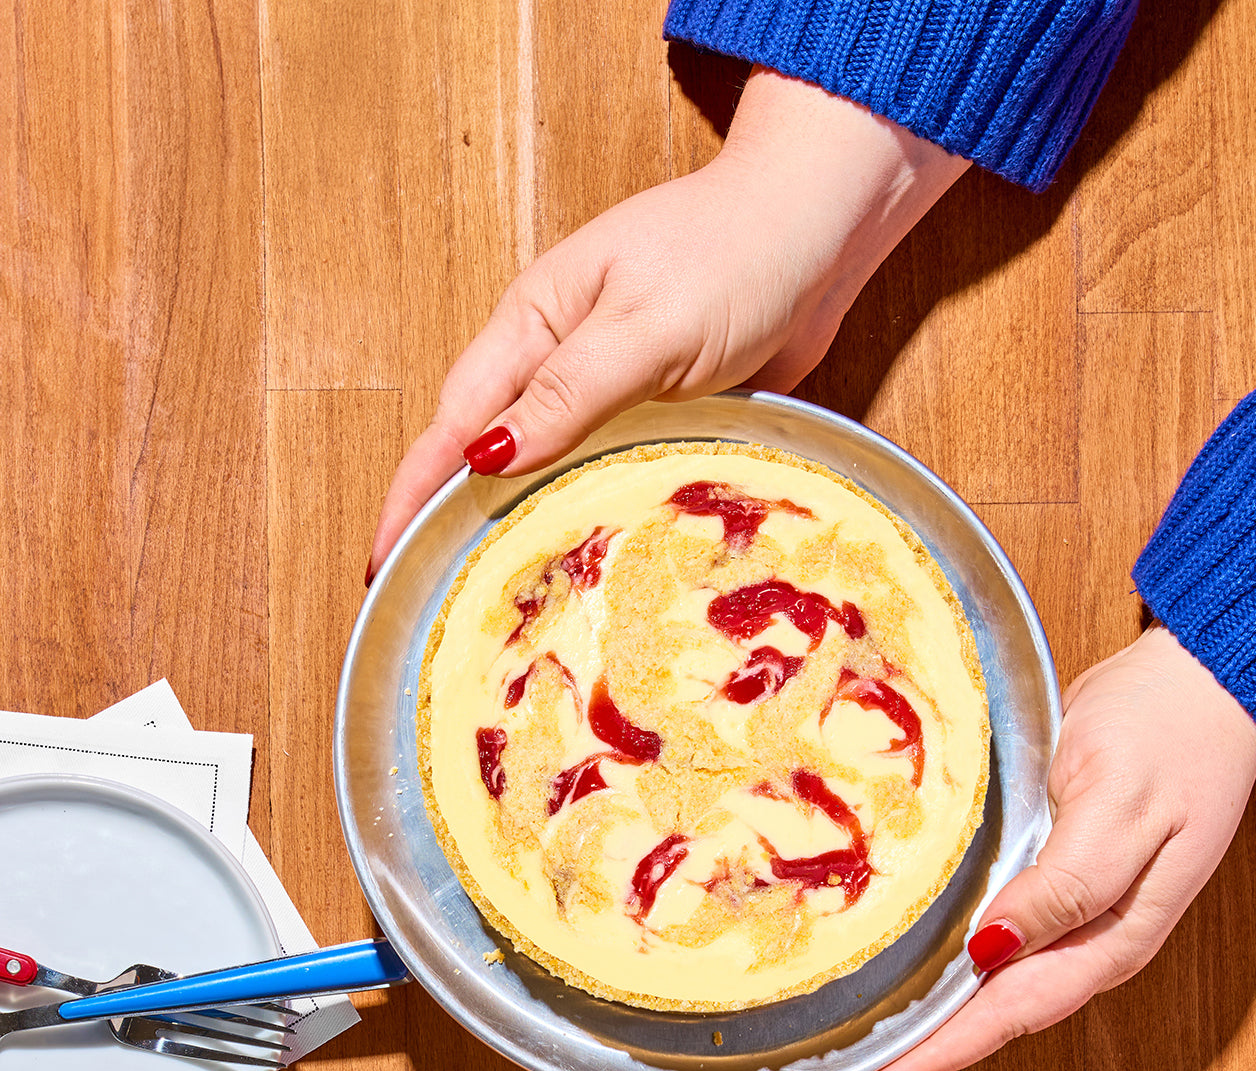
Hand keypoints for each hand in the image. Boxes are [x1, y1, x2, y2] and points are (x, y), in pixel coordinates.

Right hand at [367, 69, 965, 575]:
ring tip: (503, 605)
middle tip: (434, 600)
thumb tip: (485, 456)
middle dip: (456, 521)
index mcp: (535, 325)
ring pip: (552, 471)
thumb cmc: (731, 255)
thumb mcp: (643, 324)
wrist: (821, 229)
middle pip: (493, 452)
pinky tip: (591, 561)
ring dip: (525, 526)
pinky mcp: (661, 412)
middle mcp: (562, 361)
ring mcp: (612, 390)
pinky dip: (593, 515)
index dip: (415, 492)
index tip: (383, 562)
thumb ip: (569, 391)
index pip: (455, 420)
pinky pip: (612, 472)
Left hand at [854, 626, 1255, 1070]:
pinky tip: (918, 958)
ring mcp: (1077, 909)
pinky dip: (956, 956)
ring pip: (999, 980)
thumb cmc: (1169, 735)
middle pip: (1000, 1010)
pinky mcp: (1060, 874)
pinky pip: (1001, 933)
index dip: (943, 1051)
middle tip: (853, 1067)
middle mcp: (1093, 937)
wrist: (1205, 684)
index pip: (1013, 1012)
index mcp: (1113, 935)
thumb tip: (994, 950)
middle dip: (929, 1045)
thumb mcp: (1119, 805)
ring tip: (872, 1030)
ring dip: (940, 1009)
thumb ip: (1067, 884)